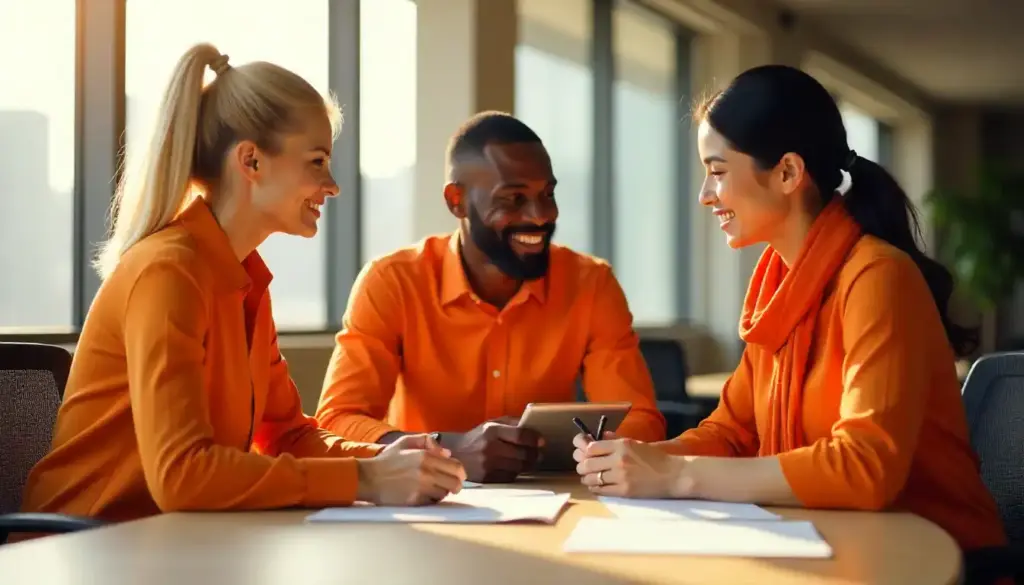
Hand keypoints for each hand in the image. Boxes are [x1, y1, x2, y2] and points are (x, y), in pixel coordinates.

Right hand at [357, 434, 466, 504]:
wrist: (369, 478)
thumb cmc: (387, 460)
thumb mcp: (405, 442)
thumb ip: (427, 441)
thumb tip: (447, 452)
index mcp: (425, 456)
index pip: (456, 467)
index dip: (460, 472)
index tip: (458, 475)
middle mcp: (426, 472)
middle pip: (456, 483)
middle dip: (456, 484)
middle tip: (452, 485)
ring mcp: (421, 488)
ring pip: (445, 494)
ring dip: (442, 492)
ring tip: (434, 488)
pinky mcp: (415, 501)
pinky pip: (432, 502)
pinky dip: (431, 499)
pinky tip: (423, 494)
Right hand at [450, 418, 542, 482]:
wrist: (456, 456)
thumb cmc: (477, 439)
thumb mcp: (491, 424)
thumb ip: (511, 422)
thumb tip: (533, 424)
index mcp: (492, 430)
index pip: (520, 435)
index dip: (534, 439)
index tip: (542, 442)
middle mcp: (490, 448)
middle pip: (523, 454)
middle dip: (535, 454)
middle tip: (538, 454)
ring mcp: (488, 465)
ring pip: (519, 467)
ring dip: (528, 465)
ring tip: (529, 461)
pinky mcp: (487, 479)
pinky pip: (511, 477)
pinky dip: (516, 473)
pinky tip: (514, 468)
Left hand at [573, 434, 687, 497]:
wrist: (673, 475)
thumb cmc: (655, 458)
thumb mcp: (635, 444)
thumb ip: (615, 440)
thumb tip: (598, 437)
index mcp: (621, 445)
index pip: (591, 447)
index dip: (583, 450)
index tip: (581, 453)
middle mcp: (619, 459)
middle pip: (587, 463)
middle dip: (581, 466)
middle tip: (582, 467)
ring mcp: (621, 476)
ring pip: (591, 478)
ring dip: (586, 478)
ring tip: (588, 478)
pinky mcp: (624, 491)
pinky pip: (601, 490)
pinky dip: (595, 488)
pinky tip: (596, 486)